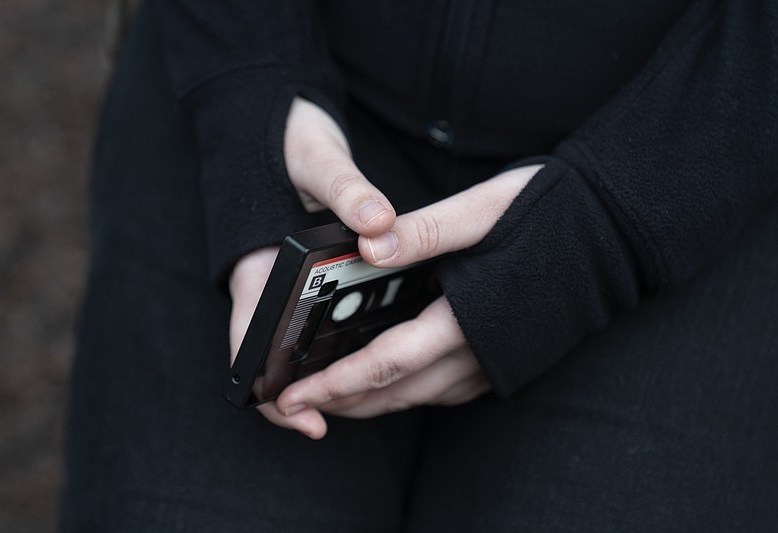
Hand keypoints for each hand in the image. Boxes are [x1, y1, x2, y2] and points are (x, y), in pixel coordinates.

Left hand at [229, 97, 542, 438]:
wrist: (614, 231)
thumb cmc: (549, 213)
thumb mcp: (483, 209)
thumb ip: (425, 231)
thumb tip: (367, 246)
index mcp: (467, 317)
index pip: (387, 364)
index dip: (336, 384)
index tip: (294, 397)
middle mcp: (481, 352)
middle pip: (398, 393)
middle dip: (344, 402)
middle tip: (298, 403)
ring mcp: (498, 362)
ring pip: (421, 397)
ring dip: (375, 400)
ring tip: (335, 393)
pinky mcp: (510, 360)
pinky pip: (448, 389)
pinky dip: (411, 390)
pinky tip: (394, 375)